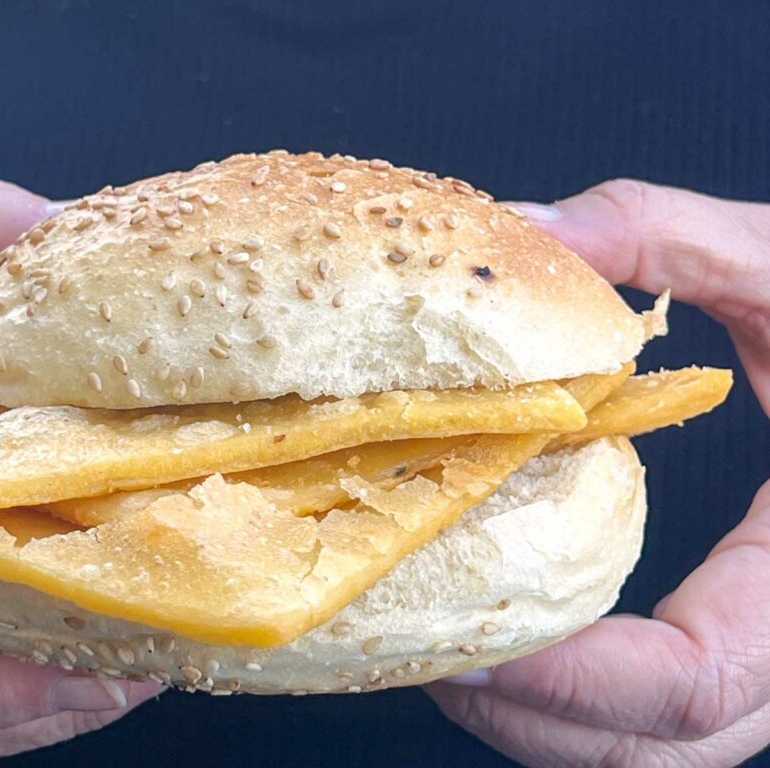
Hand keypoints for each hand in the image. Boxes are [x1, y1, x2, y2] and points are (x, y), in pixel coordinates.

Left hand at [426, 180, 769, 766]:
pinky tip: (510, 630)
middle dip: (522, 714)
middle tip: (417, 644)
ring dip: (537, 721)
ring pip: (649, 753)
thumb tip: (524, 228)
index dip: (566, 682)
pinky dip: (572, 704)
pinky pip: (655, 722)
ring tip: (441, 643)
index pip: (695, 687)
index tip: (455, 641)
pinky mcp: (753, 641)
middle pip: (650, 748)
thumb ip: (666, 237)